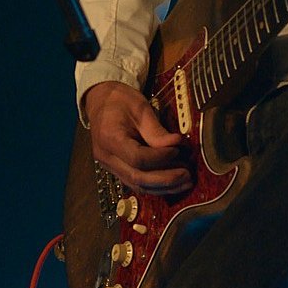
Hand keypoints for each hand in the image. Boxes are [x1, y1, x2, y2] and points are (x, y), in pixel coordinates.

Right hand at [83, 81, 194, 195]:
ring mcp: (109, 166)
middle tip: (188, 174)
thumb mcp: (140, 108)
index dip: (161, 157)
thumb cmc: (120, 100)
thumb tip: (176, 144)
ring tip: (186, 182)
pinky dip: (156, 185)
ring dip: (164, 187)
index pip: (138, 158)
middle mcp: (106, 157)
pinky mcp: (116, 169)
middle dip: (166, 179)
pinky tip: (173, 183)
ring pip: (137, 186)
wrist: (100, 101)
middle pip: (138, 178)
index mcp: (110, 138)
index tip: (178, 149)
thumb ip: (156, 130)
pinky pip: (136, 183)